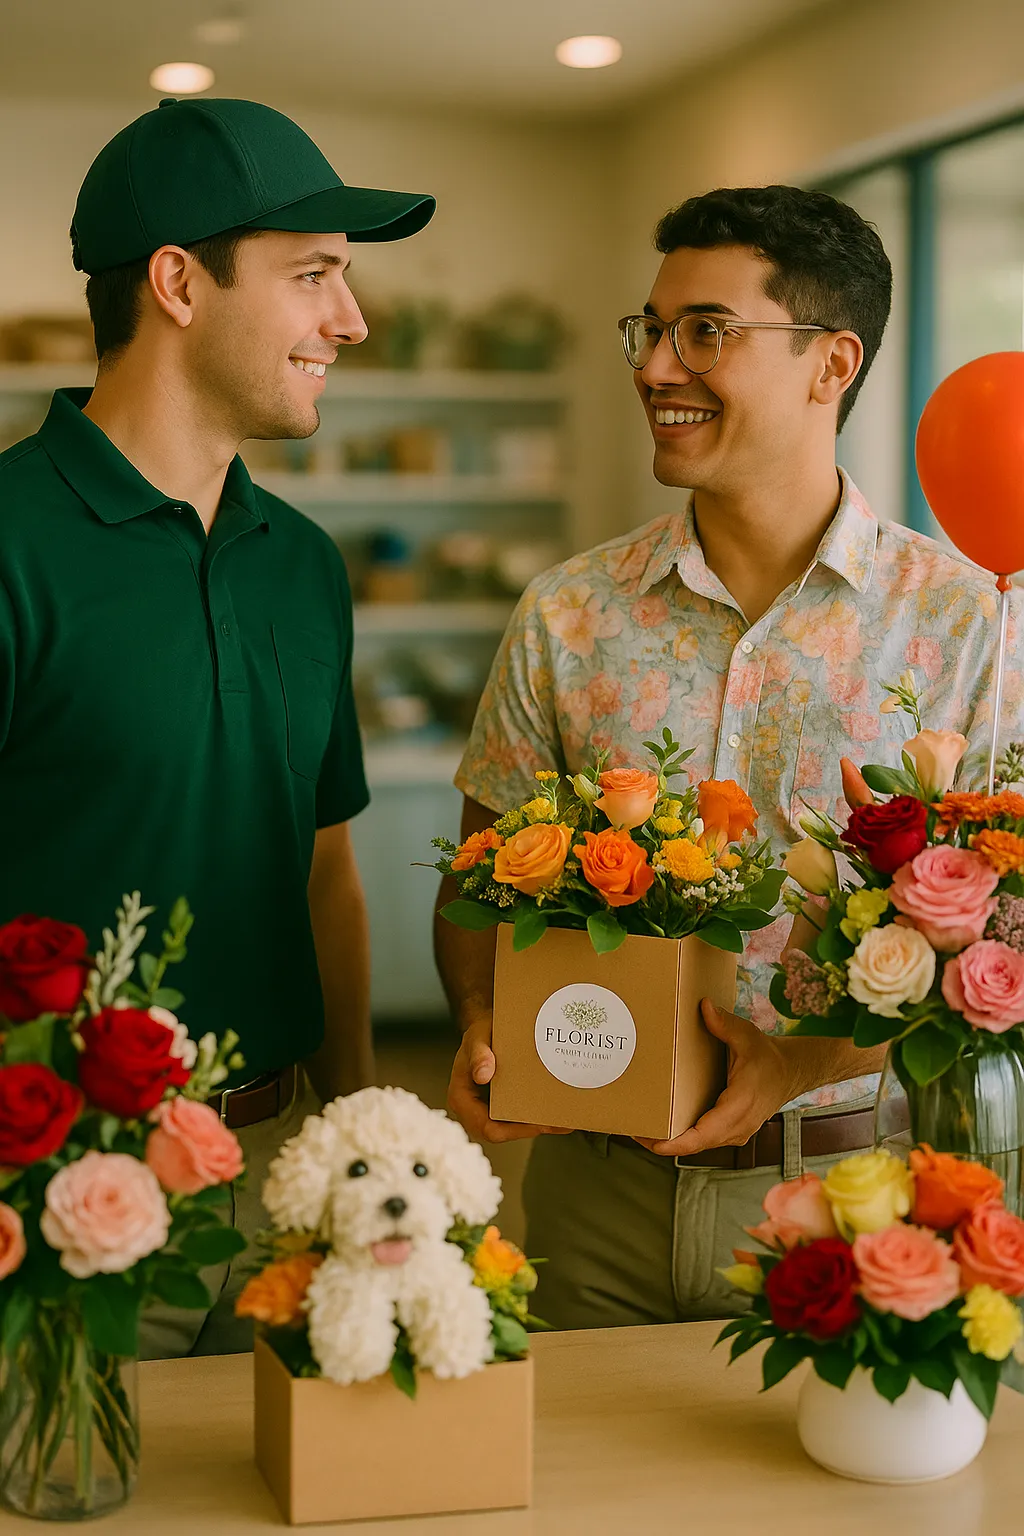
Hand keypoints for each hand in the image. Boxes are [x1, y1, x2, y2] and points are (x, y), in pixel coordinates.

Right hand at [446, 1008, 571, 1144]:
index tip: (536, 1123)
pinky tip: (560, 1113)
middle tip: (557, 1122)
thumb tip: (482, 1075)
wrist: (487, 1029)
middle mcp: (474, 1109)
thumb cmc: (480, 1033)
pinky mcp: (503, 1105)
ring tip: (564, 1119)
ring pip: (514, 1128)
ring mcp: (489, 1109)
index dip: (512, 1130)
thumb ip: (478, 1054)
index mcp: (461, 1098)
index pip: (486, 1127)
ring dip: (539, 1125)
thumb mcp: (477, 1037)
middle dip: (530, 1129)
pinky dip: (540, 1117)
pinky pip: (520, 1118)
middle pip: (503, 1132)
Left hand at [633, 999, 796, 1157]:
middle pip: (694, 1144)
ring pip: (698, 1143)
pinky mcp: (730, 1131)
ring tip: (640, 1128)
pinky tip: (663, 1123)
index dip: (674, 1142)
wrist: (789, 1072)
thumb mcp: (747, 1036)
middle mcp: (736, 1127)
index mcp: (738, 1106)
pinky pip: (703, 1138)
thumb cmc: (768, 1056)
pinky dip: (683, 1134)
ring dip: (672, 1139)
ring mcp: (734, 1133)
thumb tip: (704, 1006)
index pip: (702, 1135)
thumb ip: (724, 1023)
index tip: (650, 1141)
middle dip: (662, 1141)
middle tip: (632, 1130)